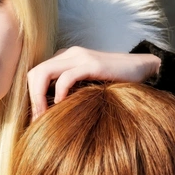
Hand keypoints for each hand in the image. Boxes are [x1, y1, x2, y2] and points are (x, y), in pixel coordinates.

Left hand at [27, 47, 160, 119]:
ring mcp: (79, 57)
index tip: (35, 119)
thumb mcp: (86, 87)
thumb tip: (50, 115)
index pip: (36, 74)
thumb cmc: (114, 83)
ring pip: (44, 72)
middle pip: (35, 72)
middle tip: (36, 121)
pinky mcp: (92, 64)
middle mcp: (68, 54)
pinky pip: (66, 77)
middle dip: (31, 98)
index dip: (31, 96)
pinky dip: (59, 92)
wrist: (143, 69)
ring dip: (39, 97)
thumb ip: (70, 93)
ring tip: (44, 116)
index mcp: (64, 59)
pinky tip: (62, 106)